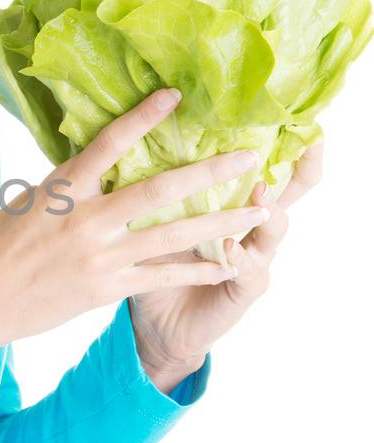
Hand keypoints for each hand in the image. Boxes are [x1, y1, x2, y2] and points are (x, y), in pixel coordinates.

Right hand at [0, 88, 276, 361]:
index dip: (143, 118)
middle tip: (249, 157)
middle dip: (210, 172)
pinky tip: (229, 263)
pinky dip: (199, 269)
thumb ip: (67, 186)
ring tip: (259, 211)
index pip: (109, 144)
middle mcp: (86, 221)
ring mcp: (99, 257)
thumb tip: (94, 166)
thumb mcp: (26, 202)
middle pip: (160, 191)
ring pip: (174, 235)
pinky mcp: (105, 289)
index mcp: (62, 189)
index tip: (174, 97)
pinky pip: (163, 276)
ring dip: (222, 222)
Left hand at [128, 138, 324, 381]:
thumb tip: (137, 137)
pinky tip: (230, 247)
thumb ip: (160, 186)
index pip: (262, 167)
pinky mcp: (244, 288)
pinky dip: (241, 257)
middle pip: (288, 193)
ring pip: (275, 227)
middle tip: (305, 145)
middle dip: (299, 170)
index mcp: (230, 203)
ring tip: (259, 193)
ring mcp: (253, 258)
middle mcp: (250, 227)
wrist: (158, 325)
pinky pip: (251, 270)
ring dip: (268, 208)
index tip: (291, 117)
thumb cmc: (156, 264)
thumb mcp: (156, 219)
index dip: (281, 146)